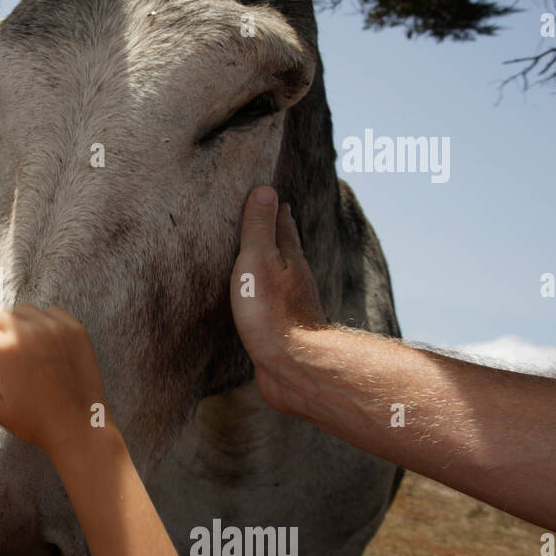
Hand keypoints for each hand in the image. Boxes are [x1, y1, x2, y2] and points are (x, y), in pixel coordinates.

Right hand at [0, 304, 108, 458]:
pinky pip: (48, 312)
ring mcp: (54, 327)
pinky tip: (42, 347)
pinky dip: (41, 324)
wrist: (79, 427)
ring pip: (20, 310)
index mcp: (4, 350)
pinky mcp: (74, 328)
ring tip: (19, 350)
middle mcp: (28, 332)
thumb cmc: (32, 421)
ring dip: (13, 324)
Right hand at [230, 186, 326, 409]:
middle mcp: (297, 280)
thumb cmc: (272, 312)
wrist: (292, 366)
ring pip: (284, 276)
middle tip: (275, 218)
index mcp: (290, 259)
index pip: (283, 227)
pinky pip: (275, 303)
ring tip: (266, 255)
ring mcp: (293, 306)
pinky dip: (269, 292)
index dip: (277, 212)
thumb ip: (258, 228)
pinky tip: (263, 299)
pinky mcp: (284, 332)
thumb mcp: (258, 261)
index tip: (274, 197)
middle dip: (281, 234)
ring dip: (276, 263)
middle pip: (289, 250)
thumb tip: (265, 189)